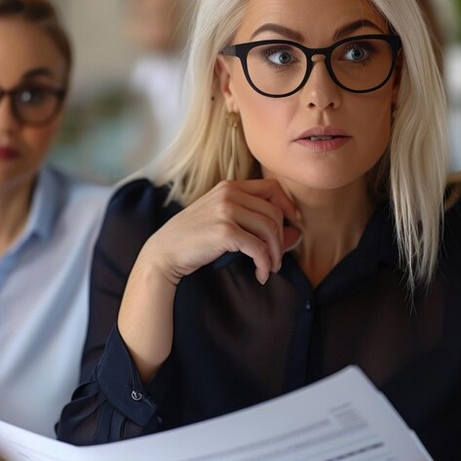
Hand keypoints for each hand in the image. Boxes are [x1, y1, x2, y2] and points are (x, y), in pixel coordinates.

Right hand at [142, 179, 301, 285]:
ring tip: (269, 269)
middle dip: (281, 238)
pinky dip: (264, 264)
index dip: (287, 205)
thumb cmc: (195, 238)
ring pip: (270, 229)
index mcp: (229, 186)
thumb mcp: (224, 221)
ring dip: (275, 254)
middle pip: (274, 212)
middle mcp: (229, 193)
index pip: (272, 187)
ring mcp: (226, 210)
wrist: (164, 252)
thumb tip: (296, 234)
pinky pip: (258, 248)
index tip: (292, 224)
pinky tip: (260, 274)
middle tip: (277, 259)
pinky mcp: (225, 231)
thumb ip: (255, 222)